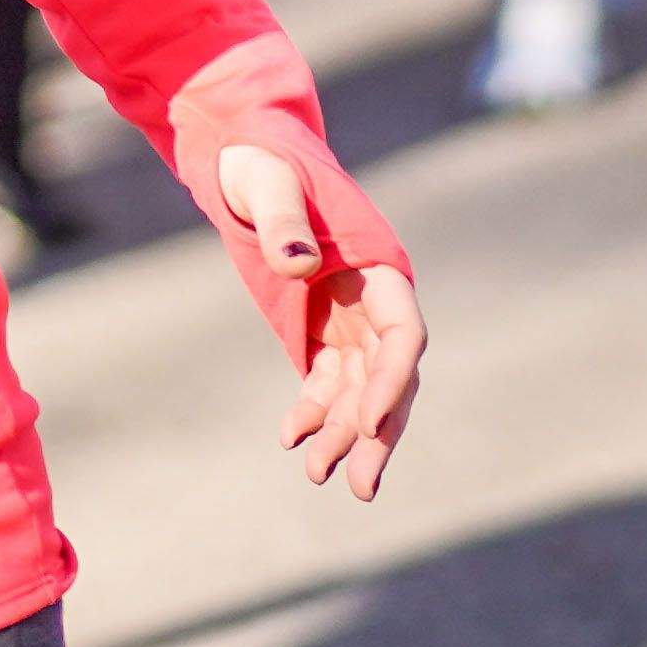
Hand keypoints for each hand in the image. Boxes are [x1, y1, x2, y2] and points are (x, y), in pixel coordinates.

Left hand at [209, 141, 424, 499]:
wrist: (242, 160)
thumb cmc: (261, 163)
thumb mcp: (267, 182)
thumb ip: (282, 219)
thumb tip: (296, 262)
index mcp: (378, 267)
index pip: (403, 336)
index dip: (392, 381)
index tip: (370, 423)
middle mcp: (372, 301)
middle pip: (389, 378)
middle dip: (377, 432)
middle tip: (361, 486)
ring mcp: (349, 320)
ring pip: (360, 392)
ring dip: (344, 435)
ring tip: (316, 473)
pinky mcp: (321, 332)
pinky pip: (326, 383)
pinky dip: (314, 413)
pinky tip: (291, 437)